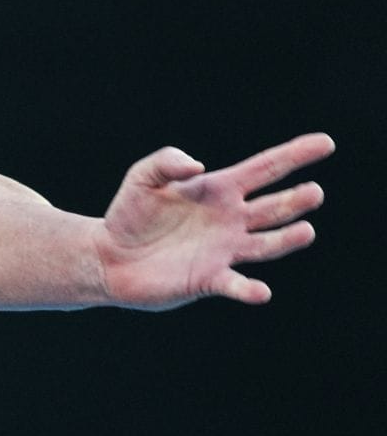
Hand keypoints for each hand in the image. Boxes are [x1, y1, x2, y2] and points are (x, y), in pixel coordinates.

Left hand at [96, 133, 332, 308]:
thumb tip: (196, 165)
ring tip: (306, 231)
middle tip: (314, 192)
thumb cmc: (130, 214)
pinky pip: (235, 284)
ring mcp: (225, 250)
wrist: (109, 256)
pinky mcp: (209, 279)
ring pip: (266, 244)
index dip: (296, 155)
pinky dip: (249, 289)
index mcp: (220, 190)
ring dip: (287, 239)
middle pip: (274, 207)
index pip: (266, 168)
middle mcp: (231, 220)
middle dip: (296, 200)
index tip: (326, 143)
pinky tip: (260, 292)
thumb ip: (166, 161)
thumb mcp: (143, 177)